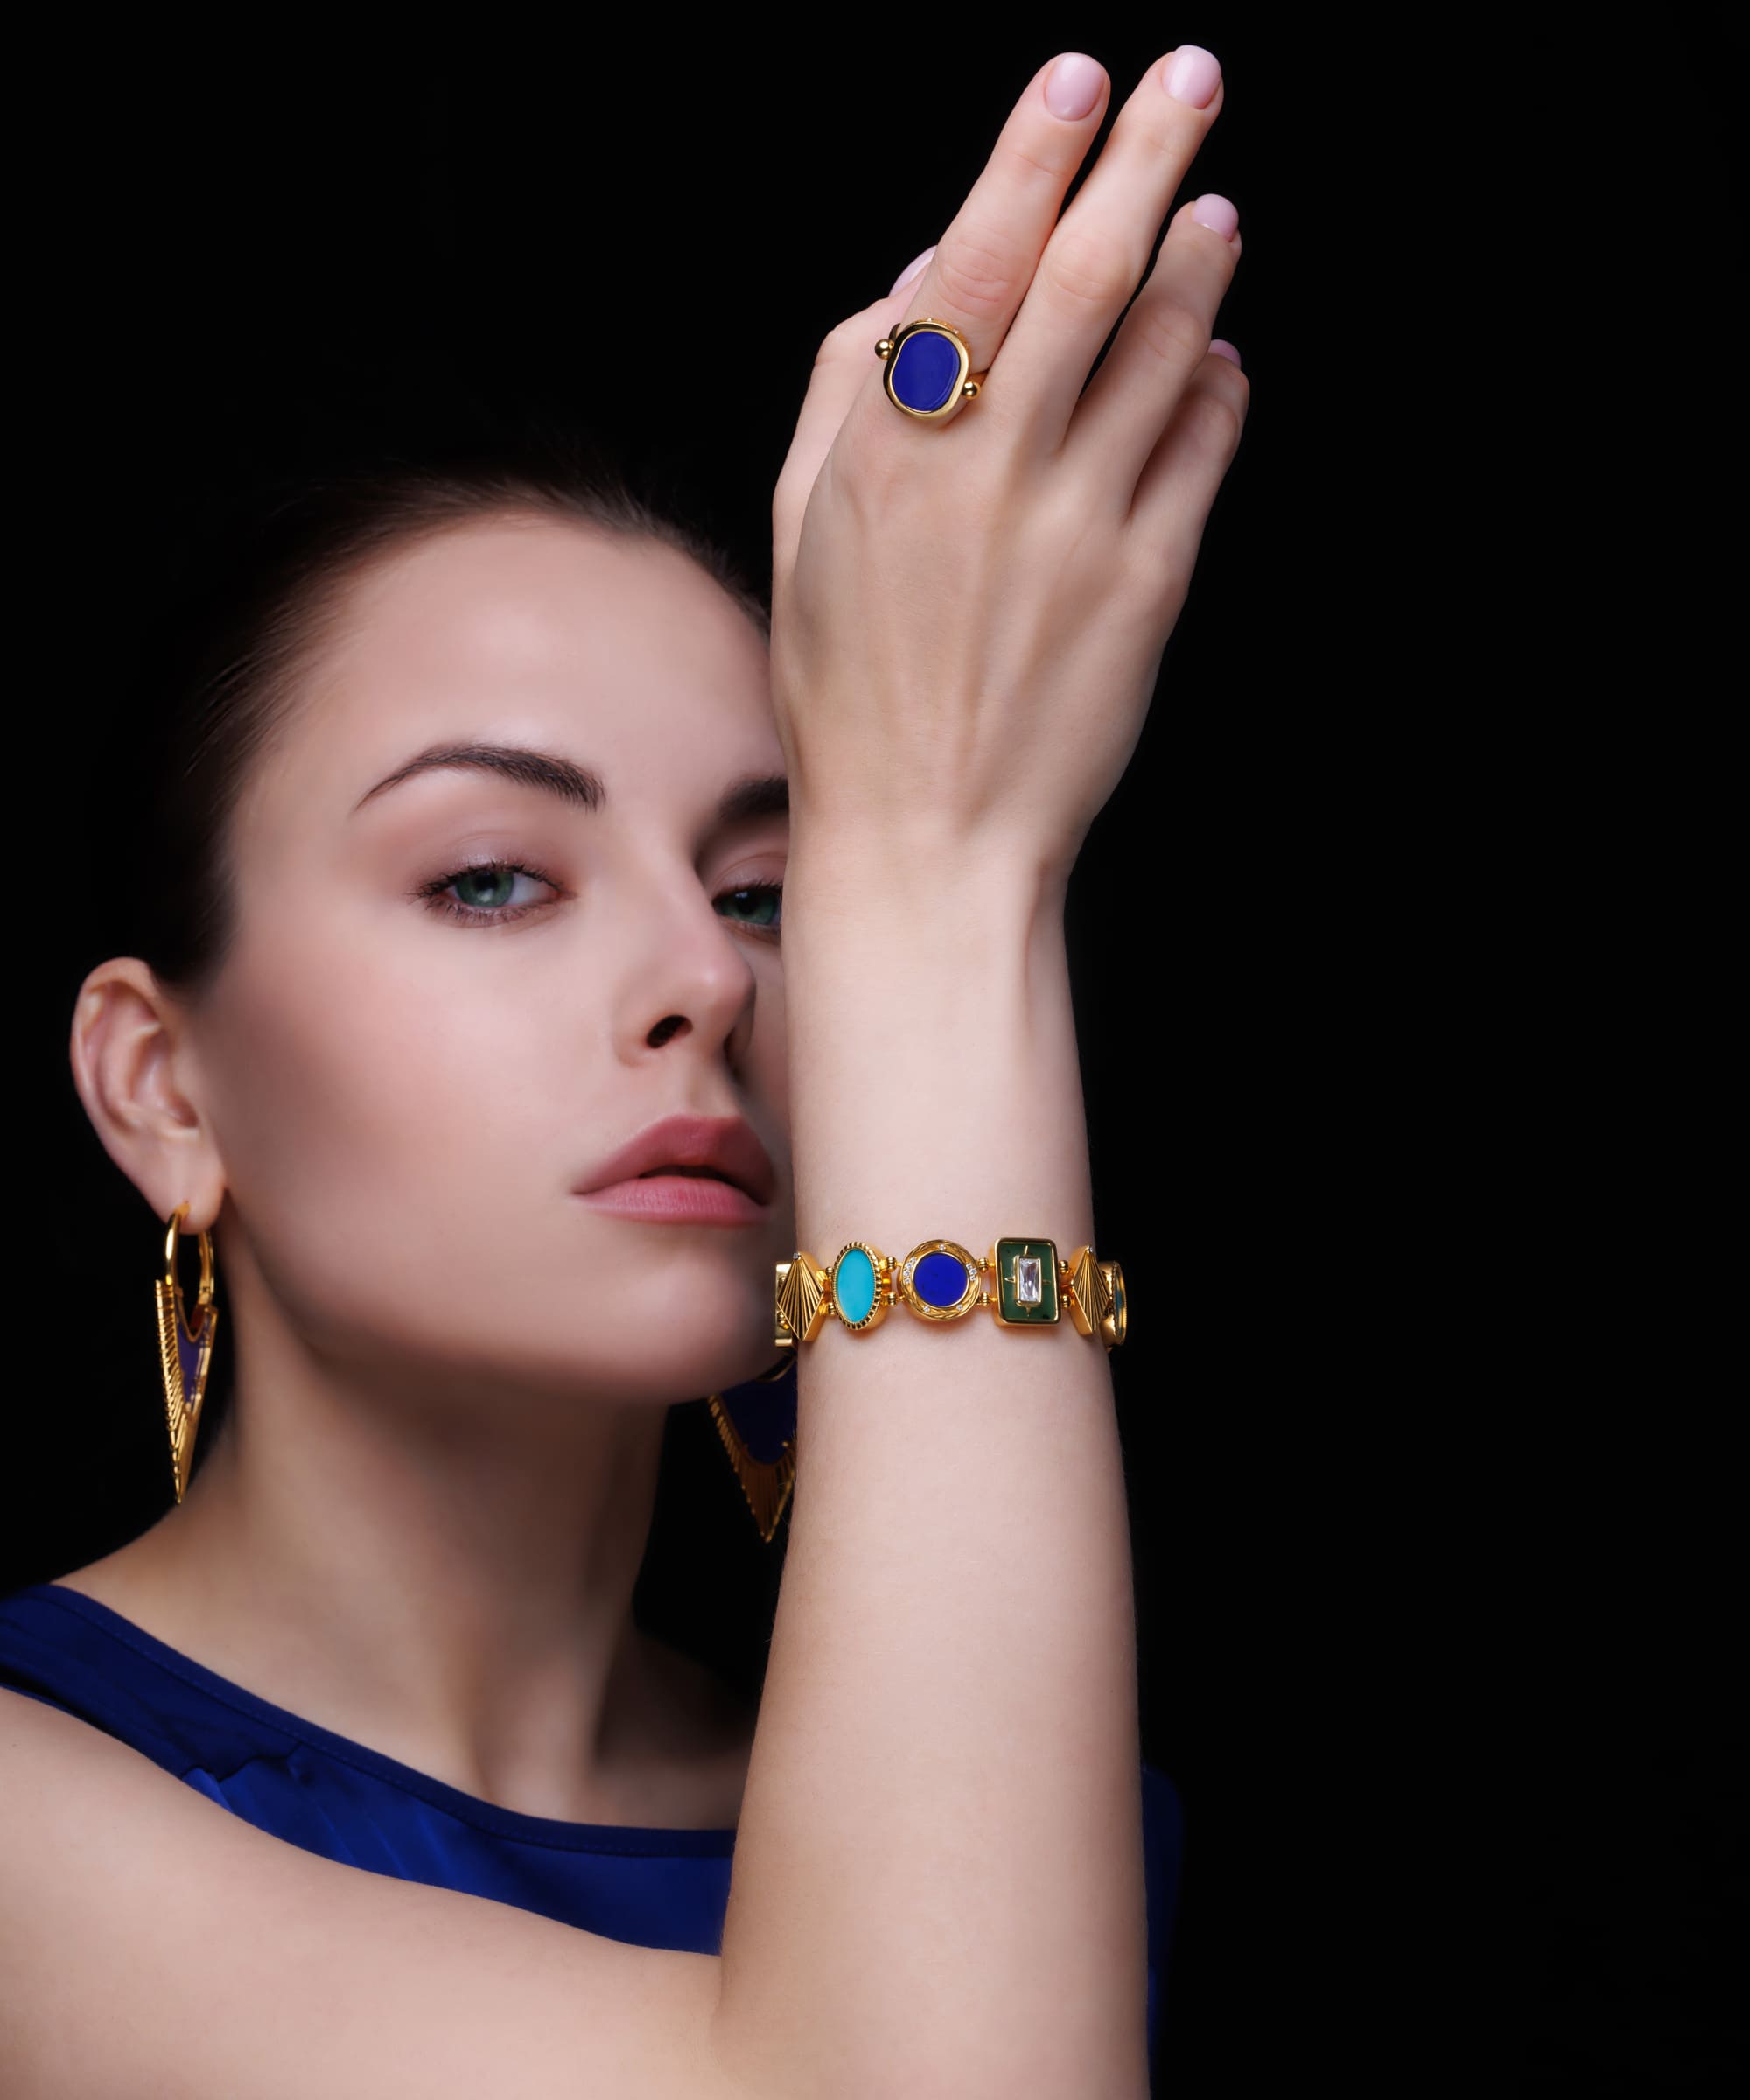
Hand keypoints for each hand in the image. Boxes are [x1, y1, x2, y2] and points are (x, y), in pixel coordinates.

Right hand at [771, 47, 1246, 892]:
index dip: (1033, 154)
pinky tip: (1216, 355)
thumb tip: (922, 268)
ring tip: (1215, 211)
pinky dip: (1215, 386)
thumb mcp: (802, 531)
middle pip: (1087, 277)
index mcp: (891, 450)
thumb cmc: (850, 691)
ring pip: (1162, 350)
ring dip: (1199, 262)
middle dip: (1146, 158)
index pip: (973, 261)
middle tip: (1191, 81)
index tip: (1078, 78)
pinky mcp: (1150, 583)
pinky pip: (1199, 449)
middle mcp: (992, 472)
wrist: (931, 838)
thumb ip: (848, 387)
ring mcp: (1080, 526)